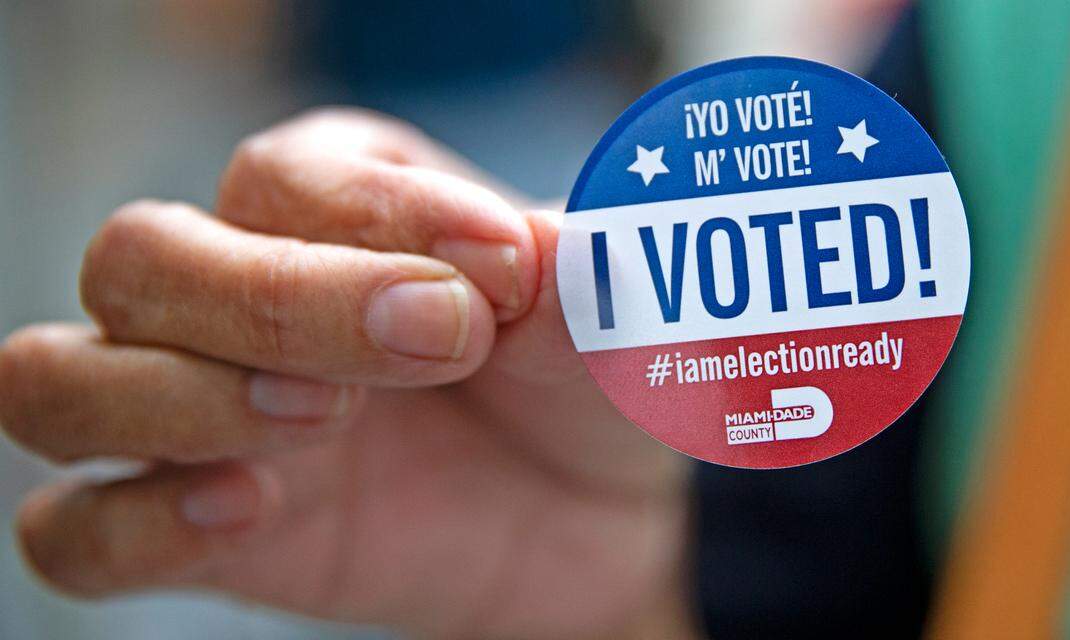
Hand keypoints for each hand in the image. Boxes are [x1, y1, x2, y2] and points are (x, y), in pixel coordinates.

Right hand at [0, 109, 694, 638]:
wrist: (601, 508)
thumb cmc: (587, 376)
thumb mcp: (600, 312)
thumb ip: (572, 268)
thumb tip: (524, 249)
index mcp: (332, 201)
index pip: (281, 179)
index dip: (380, 219)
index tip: (507, 268)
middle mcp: (244, 292)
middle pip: (142, 259)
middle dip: (276, 302)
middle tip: (437, 342)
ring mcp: (208, 413)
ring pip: (58, 382)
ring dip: (172, 399)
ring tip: (324, 422)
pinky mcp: (208, 533)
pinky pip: (75, 532)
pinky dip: (130, 526)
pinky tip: (249, 510)